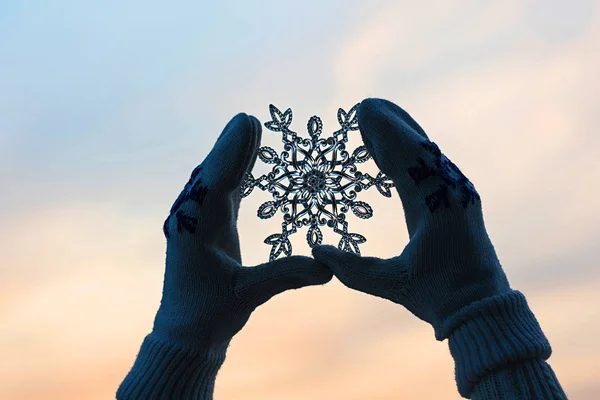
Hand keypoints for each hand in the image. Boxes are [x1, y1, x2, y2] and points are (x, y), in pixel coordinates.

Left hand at [117, 113, 331, 398]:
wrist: (187, 335)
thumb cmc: (210, 316)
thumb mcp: (248, 294)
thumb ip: (285, 275)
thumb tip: (328, 268)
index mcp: (195, 228)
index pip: (216, 180)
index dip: (233, 150)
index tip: (247, 122)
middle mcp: (192, 219)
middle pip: (213, 173)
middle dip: (233, 146)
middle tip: (250, 119)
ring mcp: (197, 223)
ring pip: (216, 181)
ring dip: (233, 157)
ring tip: (250, 130)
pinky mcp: (206, 230)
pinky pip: (222, 195)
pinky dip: (235, 176)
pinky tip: (246, 165)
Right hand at [312, 99, 550, 396]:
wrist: (480, 308)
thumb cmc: (438, 296)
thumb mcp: (392, 283)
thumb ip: (352, 268)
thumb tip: (316, 250)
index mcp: (434, 203)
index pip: (404, 156)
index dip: (382, 132)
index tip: (362, 110)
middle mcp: (449, 190)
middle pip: (417, 146)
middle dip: (391, 125)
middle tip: (366, 106)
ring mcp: (457, 193)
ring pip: (426, 154)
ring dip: (401, 137)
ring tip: (376, 123)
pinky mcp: (458, 201)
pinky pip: (431, 168)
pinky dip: (410, 155)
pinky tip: (394, 156)